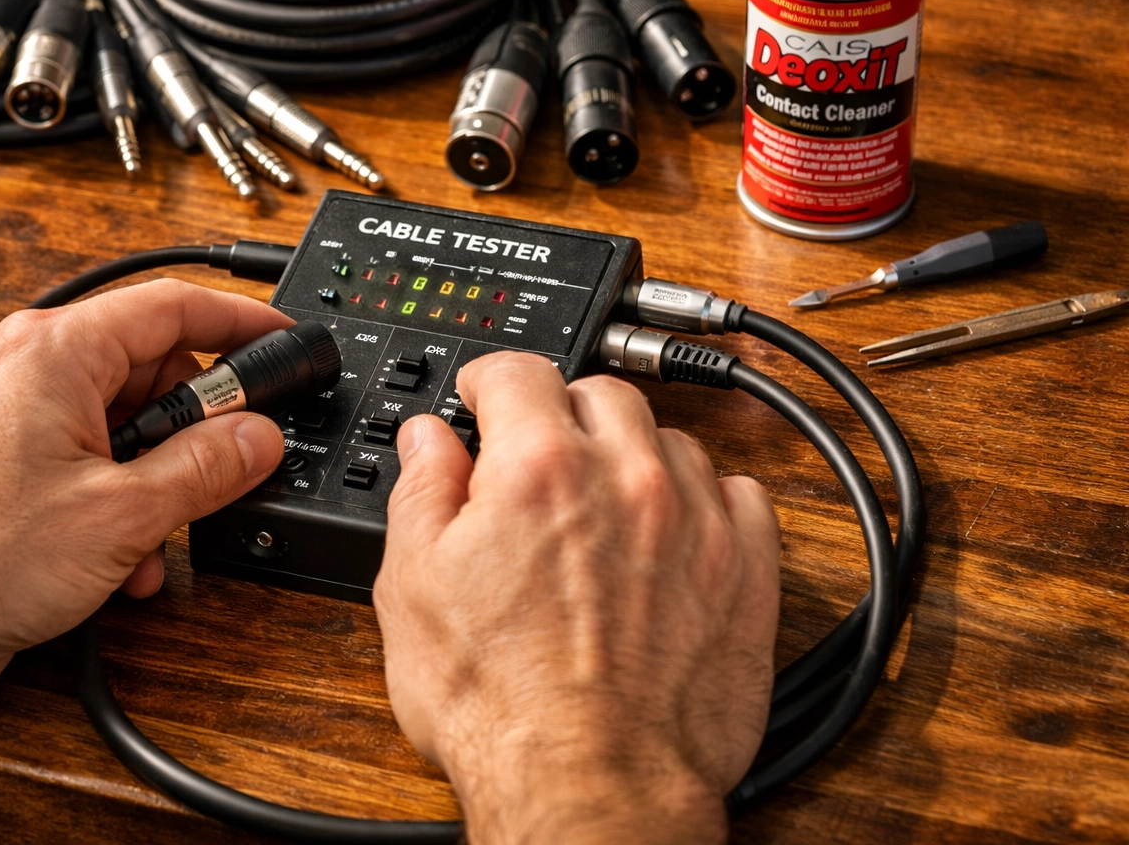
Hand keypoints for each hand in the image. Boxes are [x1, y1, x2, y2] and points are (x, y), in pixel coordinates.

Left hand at [0, 279, 289, 843]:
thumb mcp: (124, 513)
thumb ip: (206, 467)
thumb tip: (256, 437)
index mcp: (52, 350)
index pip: (171, 306)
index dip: (238, 320)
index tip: (277, 338)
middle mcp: (16, 362)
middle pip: (141, 367)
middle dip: (186, 426)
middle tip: (220, 468)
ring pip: (106, 417)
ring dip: (146, 475)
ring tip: (151, 536)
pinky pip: (67, 451)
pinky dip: (102, 492)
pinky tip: (112, 555)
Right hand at [373, 352, 779, 844]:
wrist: (589, 789)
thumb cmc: (501, 706)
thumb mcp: (412, 588)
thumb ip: (423, 491)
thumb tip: (428, 439)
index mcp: (539, 468)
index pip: (519, 370)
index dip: (490, 379)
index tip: (485, 396)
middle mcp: (627, 479)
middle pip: (601, 391)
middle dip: (561, 411)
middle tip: (538, 453)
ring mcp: (695, 522)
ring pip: (671, 439)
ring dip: (633, 454)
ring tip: (603, 502)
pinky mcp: (746, 573)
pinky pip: (739, 495)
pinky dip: (704, 500)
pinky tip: (672, 532)